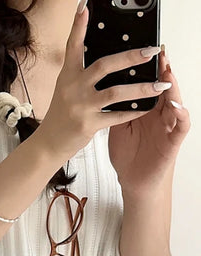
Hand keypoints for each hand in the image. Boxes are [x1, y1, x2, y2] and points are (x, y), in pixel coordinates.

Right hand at [37, 5, 168, 159]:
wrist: (48, 143)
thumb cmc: (60, 116)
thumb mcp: (65, 90)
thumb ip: (82, 75)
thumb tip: (108, 61)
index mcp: (67, 77)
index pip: (73, 47)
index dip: (78, 27)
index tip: (84, 8)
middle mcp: (73, 89)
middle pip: (104, 66)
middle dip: (131, 57)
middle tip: (151, 51)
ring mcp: (81, 107)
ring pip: (116, 92)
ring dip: (142, 88)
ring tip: (160, 85)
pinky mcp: (88, 124)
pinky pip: (116, 116)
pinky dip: (133, 112)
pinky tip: (145, 108)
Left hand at [108, 47, 190, 194]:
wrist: (133, 181)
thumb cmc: (127, 154)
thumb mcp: (117, 126)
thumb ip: (114, 107)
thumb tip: (99, 86)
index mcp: (144, 108)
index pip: (145, 83)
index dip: (144, 68)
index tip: (137, 49)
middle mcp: (158, 113)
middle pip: (162, 86)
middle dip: (161, 69)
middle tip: (157, 52)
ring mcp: (168, 125)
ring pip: (174, 101)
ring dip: (172, 86)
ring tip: (167, 73)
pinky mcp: (174, 141)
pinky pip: (182, 125)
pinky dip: (181, 114)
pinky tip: (176, 106)